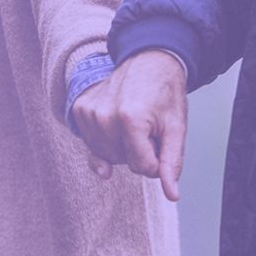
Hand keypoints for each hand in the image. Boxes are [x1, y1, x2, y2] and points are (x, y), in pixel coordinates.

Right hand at [69, 49, 188, 200]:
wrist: (148, 60)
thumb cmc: (164, 94)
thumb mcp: (176, 128)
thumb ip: (171, 163)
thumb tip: (172, 195)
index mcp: (130, 120)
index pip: (143, 168)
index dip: (156, 158)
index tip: (160, 136)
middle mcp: (103, 116)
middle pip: (124, 162)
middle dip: (138, 151)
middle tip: (147, 124)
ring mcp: (88, 112)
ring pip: (107, 157)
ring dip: (122, 146)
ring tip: (132, 120)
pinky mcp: (79, 110)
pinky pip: (93, 145)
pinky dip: (107, 140)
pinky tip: (115, 122)